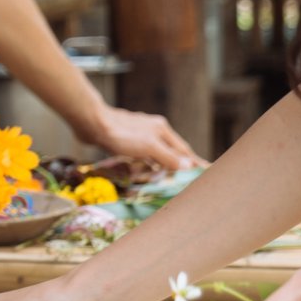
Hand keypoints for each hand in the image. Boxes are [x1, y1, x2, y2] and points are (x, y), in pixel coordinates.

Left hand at [86, 105, 202, 171]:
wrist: (92, 123)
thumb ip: (168, 156)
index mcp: (162, 130)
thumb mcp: (148, 146)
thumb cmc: (120, 134)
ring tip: (173, 177)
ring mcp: (139, 134)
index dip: (195, 162)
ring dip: (165, 165)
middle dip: (182, 164)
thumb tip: (188, 166)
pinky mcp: (126, 139)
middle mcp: (153, 130)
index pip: (184, 151)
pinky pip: (143, 154)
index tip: (208, 171)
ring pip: (157, 152)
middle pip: (172, 151)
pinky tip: (146, 169)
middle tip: (193, 177)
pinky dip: (148, 163)